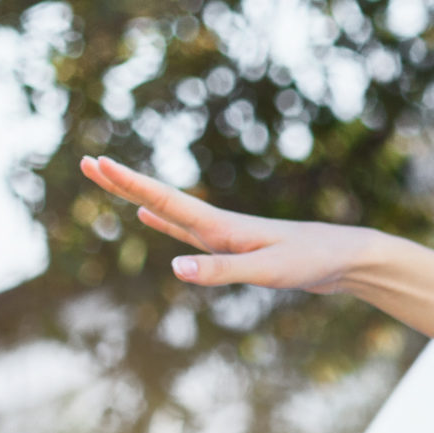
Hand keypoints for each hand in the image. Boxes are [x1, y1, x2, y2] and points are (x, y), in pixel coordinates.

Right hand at [80, 156, 364, 291]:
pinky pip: (187, 231)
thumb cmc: (312, 262)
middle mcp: (217, 226)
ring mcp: (224, 235)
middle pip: (160, 199)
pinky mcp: (234, 248)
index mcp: (221, 227)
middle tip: (86, 161)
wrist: (347, 257)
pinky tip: (148, 218)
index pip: (165, 200)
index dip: (130, 182)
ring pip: (169, 212)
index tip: (97, 161)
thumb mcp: (266, 271)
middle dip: (123, 181)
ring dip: (137, 196)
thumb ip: (220, 271)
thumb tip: (173, 268)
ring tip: (109, 180)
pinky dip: (163, 223)